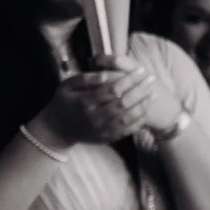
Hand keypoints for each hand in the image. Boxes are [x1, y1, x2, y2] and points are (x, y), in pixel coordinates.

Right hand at [41, 60, 173, 150]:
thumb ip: (86, 79)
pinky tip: (145, 111)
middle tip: (152, 80)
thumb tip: (105, 73)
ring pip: (127, 118)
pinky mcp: (106, 138)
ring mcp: (102, 129)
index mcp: (86, 102)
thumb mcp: (67, 85)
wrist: (56, 130)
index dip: (129, 80)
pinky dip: (137, 121)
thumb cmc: (61, 103)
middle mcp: (95, 117)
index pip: (113, 89)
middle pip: (123, 103)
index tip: (141, 71)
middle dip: (140, 90)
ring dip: (142, 106)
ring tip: (153, 94)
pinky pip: (125, 130)